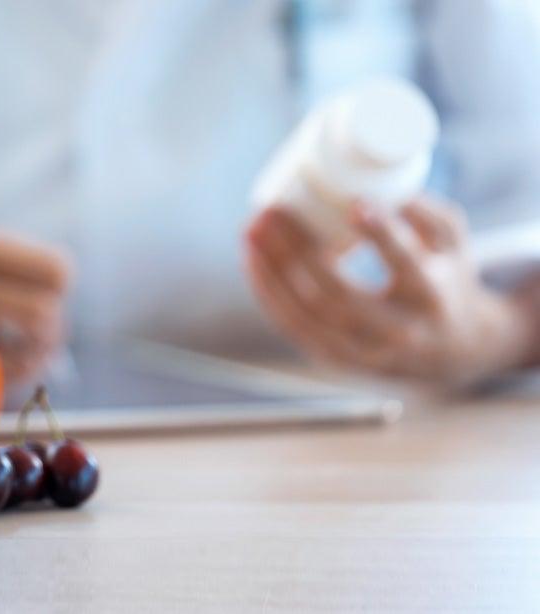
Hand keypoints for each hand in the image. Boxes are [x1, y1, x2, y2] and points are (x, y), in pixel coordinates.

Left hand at [245, 198, 533, 387]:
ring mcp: (363, 352)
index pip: (404, 264)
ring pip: (306, 314)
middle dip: (297, 252)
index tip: (355, 202)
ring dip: (271, 271)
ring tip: (252, 230)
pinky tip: (253, 260)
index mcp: (432, 297)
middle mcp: (398, 331)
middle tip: (272, 211)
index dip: (379, 233)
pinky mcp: (337, 360)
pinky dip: (268, 293)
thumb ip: (425, 212)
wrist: (451, 351)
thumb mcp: (452, 244)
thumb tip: (374, 185)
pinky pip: (293, 326)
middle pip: (338, 295)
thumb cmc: (445, 280)